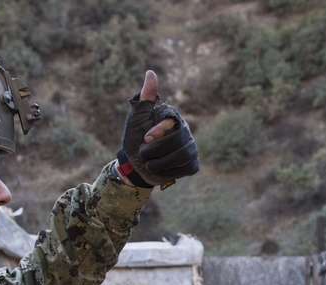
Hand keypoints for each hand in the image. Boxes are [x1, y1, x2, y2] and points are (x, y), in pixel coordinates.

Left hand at [117, 70, 198, 188]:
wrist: (134, 165)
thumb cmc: (135, 138)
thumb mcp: (137, 117)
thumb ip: (146, 97)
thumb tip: (151, 73)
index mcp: (173, 118)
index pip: (172, 122)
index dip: (159, 131)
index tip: (146, 138)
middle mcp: (185, 131)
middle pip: (179, 140)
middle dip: (158, 150)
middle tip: (143, 154)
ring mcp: (190, 148)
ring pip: (183, 155)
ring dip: (161, 162)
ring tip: (149, 164)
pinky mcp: (191, 164)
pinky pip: (188, 167)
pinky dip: (172, 171)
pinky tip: (161, 170)